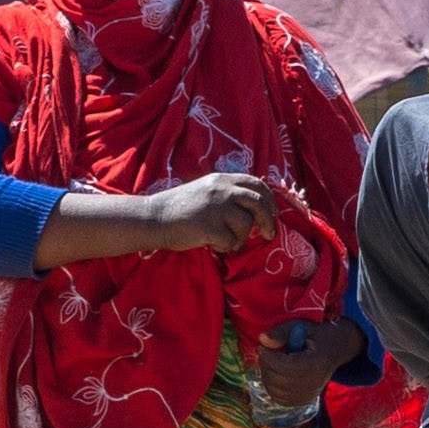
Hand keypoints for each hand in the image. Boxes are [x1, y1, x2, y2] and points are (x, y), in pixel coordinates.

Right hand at [37, 174, 278, 266]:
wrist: (154, 218)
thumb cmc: (180, 208)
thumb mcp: (206, 191)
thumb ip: (228, 193)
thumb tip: (255, 207)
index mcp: (222, 180)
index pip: (257, 184)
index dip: (270, 200)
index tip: (274, 213)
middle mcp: (221, 189)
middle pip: (258, 202)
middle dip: (268, 220)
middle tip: (268, 235)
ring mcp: (215, 207)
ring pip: (246, 224)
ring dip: (241, 238)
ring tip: (227, 242)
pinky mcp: (208, 226)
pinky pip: (229, 241)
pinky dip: (225, 247)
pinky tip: (213, 246)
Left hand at [248, 314, 362, 413]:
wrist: (334, 349)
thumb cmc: (316, 335)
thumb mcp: (300, 326)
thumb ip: (281, 332)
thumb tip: (262, 339)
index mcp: (316, 362)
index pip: (283, 366)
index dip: (267, 356)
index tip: (264, 345)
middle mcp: (315, 382)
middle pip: (277, 379)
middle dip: (266, 364)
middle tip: (268, 352)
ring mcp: (310, 394)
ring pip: (275, 390)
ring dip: (267, 375)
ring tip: (274, 362)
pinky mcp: (304, 400)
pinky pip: (279, 398)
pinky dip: (273, 386)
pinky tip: (277, 373)